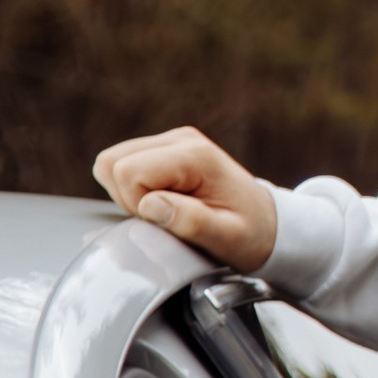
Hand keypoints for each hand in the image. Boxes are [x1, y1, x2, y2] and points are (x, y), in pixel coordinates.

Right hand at [91, 126, 279, 271]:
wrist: (267, 222)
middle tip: (164, 217)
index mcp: (195, 155)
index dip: (138, 205)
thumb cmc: (250, 233)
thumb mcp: (229, 238)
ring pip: (111, 163)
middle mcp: (180, 138)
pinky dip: (131, 191)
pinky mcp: (163, 149)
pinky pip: (120, 166)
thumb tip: (151, 204)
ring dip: (128, 195)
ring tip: (164, 210)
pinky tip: (161, 202)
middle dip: (129, 199)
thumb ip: (192, 222)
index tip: (168, 220)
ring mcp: (171, 140)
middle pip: (112, 162)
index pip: (128, 172)